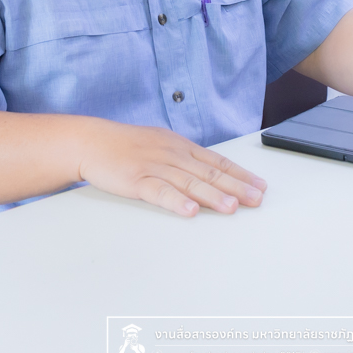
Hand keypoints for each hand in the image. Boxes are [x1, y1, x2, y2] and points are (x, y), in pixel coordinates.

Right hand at [78, 120, 266, 217]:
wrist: (92, 141)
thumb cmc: (127, 145)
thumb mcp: (161, 145)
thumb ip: (184, 159)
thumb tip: (209, 172)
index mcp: (180, 147)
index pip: (217, 162)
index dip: (240, 174)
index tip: (259, 185)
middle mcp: (172, 155)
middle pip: (209, 173)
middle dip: (236, 187)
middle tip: (257, 199)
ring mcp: (155, 166)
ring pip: (189, 183)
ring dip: (212, 196)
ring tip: (232, 207)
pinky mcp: (136, 180)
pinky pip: (159, 192)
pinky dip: (176, 201)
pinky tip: (190, 210)